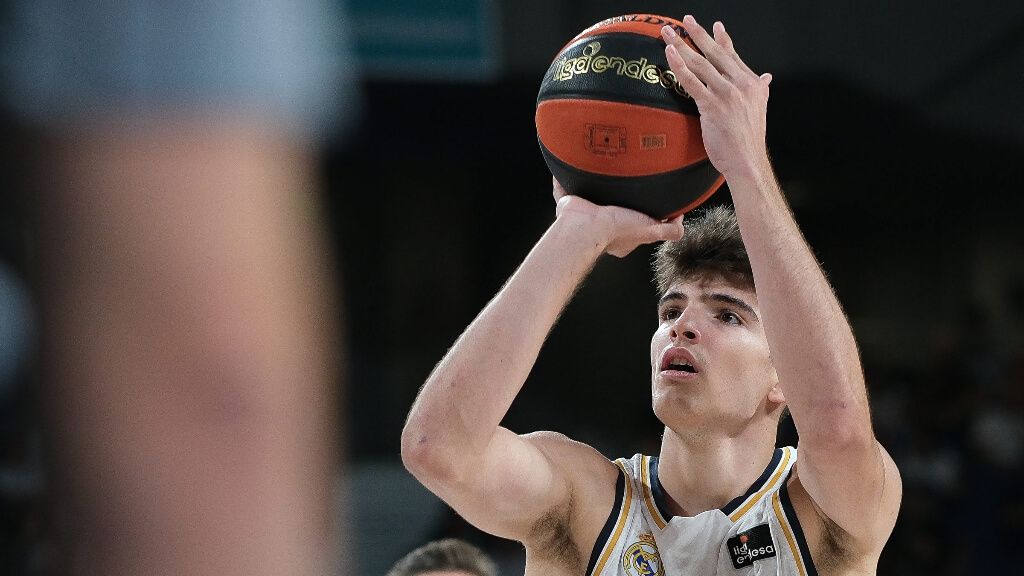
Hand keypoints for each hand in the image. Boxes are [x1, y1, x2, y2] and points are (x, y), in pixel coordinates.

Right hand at [552, 178, 683, 257]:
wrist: (585, 226)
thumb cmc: (615, 230)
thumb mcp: (651, 230)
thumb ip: (669, 230)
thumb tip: (680, 220)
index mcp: (620, 234)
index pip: (634, 222)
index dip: (639, 212)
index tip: (643, 198)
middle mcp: (602, 226)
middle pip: (612, 208)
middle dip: (616, 196)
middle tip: (622, 178)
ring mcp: (584, 215)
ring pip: (590, 197)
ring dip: (594, 185)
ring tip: (599, 167)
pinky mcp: (569, 204)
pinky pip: (565, 189)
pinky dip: (564, 179)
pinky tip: (571, 164)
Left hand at [661, 16, 771, 179]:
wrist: (747, 161)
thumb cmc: (748, 140)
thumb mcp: (758, 109)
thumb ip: (760, 89)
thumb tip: (766, 77)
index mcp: (753, 84)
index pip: (733, 56)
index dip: (722, 40)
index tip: (715, 26)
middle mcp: (742, 84)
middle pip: (715, 53)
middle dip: (698, 34)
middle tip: (685, 20)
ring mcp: (727, 94)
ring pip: (700, 63)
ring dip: (681, 45)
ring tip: (667, 33)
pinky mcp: (712, 105)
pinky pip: (691, 81)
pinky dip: (679, 65)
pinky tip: (670, 53)